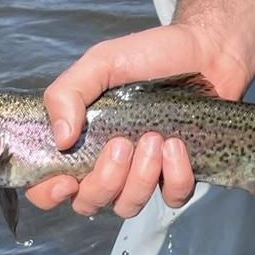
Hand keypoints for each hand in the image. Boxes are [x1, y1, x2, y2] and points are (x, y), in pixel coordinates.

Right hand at [23, 23, 254, 220]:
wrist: (205, 49)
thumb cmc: (150, 54)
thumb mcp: (101, 62)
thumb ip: (68, 92)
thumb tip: (60, 140)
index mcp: (83, 139)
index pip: (49, 186)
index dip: (49, 194)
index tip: (67, 180)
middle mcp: (109, 162)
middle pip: (89, 203)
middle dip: (103, 180)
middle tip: (122, 144)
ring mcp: (144, 171)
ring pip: (127, 205)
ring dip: (139, 178)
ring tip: (154, 139)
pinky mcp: (180, 173)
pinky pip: (171, 197)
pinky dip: (174, 176)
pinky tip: (177, 145)